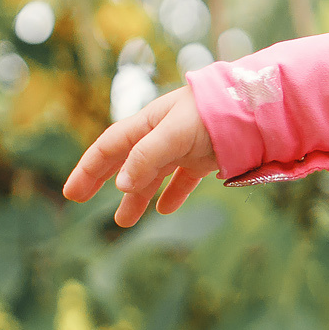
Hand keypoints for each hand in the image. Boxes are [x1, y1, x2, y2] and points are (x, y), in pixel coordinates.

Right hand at [63, 88, 221, 226]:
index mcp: (148, 123)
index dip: (88, 169)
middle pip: (124, 160)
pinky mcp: (205, 158)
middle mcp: (162, 135)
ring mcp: (183, 147)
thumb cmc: (212, 113)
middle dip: (101, 179)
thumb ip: (147, 156)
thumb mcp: (174, 133)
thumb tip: (120, 184)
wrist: (256, 108)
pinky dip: (173, 194)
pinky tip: (165, 210)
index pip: (109, 147)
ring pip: (152, 175)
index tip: (72, 193)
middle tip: (79, 200)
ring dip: (136, 196)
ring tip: (124, 221)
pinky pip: (183, 179)